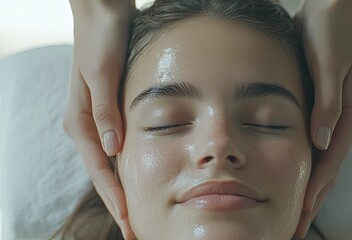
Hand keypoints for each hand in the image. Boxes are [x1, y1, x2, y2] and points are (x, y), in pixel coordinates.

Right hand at [63, 1, 136, 238]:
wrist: (103, 13)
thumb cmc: (102, 39)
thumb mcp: (103, 73)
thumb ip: (106, 111)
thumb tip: (112, 149)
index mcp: (81, 121)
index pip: (100, 170)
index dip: (115, 198)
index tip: (129, 222)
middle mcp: (87, 125)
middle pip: (104, 174)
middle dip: (118, 203)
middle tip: (133, 230)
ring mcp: (98, 120)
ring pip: (111, 165)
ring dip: (123, 189)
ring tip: (136, 214)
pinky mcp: (109, 112)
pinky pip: (118, 148)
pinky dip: (128, 167)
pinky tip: (139, 179)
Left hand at [293, 0, 351, 236]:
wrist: (330, 10)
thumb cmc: (329, 33)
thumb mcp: (329, 65)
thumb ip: (327, 103)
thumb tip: (321, 140)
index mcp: (348, 115)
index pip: (330, 163)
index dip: (314, 192)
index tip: (300, 217)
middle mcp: (343, 121)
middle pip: (327, 170)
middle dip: (312, 200)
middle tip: (296, 228)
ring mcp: (332, 116)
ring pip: (320, 162)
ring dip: (308, 187)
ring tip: (294, 211)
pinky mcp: (321, 108)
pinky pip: (312, 146)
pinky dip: (303, 165)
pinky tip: (291, 175)